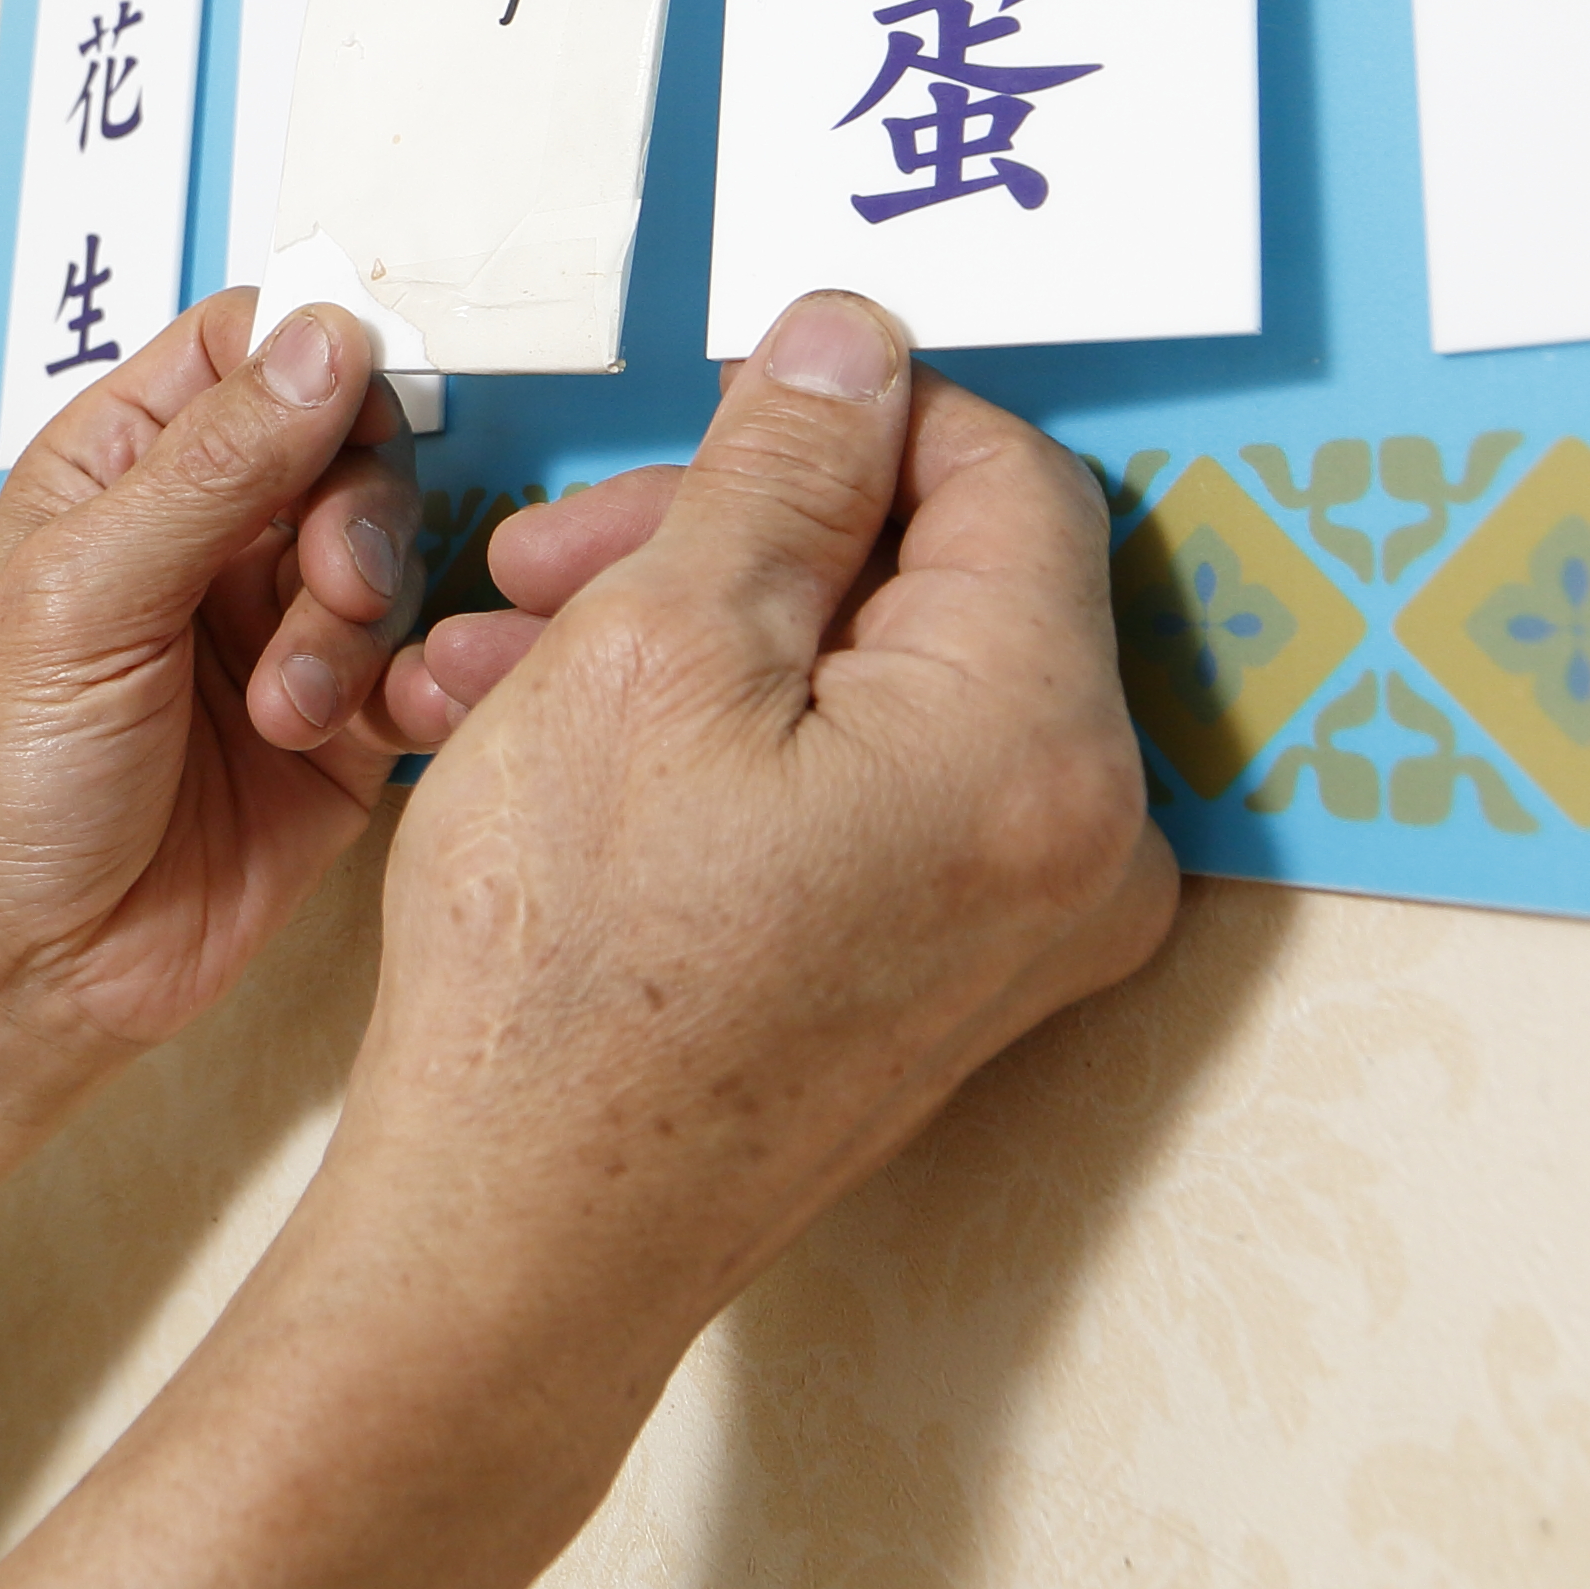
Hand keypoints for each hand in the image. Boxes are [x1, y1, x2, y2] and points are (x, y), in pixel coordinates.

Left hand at [0, 294, 420, 1061]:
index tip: (352, 401)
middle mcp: (203, 538)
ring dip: (358, 624)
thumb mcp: (86, 599)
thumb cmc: (2, 784)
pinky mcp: (338, 727)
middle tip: (329, 585)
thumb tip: (318, 338)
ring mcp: (276, 629)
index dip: (311, 358)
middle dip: (355, 510)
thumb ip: (211, 466)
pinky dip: (409, 688)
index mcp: (117, 475)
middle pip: (344, 445)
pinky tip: (358, 733)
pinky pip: (417, 664)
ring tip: (290, 707)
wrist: (34, 970)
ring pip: (389, 556)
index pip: (242, 349)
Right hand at [341, 288, 1174, 1323]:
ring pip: (876, 682)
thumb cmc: (567, 973)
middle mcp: (1087, 841)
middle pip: (935, 577)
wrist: (521, 1243)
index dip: (832, 421)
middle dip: (729, 541)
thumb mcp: (650, 651)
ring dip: (694, 640)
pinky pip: (868, 789)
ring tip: (502, 665)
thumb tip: (856, 344)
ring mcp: (1030, 923)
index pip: (999, 470)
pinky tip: (559, 745)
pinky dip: (732, 744)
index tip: (686, 432)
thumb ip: (778, 473)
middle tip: (550, 561)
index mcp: (1038, 744)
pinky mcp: (959, 975)